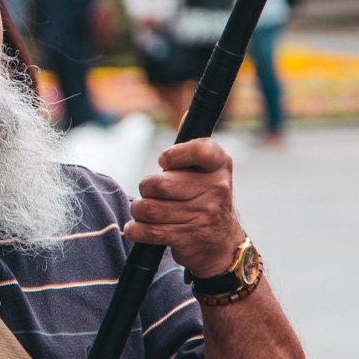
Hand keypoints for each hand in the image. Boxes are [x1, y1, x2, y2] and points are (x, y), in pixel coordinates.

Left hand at [124, 138, 243, 277]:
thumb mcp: (207, 171)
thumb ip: (192, 146)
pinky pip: (148, 230)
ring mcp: (204, 215)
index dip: (175, 154)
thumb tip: (185, 113)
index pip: (200, 149)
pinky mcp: (189, 238)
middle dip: (145, 189)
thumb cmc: (205, 199)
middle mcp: (216, 188)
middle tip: (151, 194)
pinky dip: (135, 229)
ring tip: (143, 211)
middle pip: (158, 184)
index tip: (163, 162)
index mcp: (220, 165)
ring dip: (138, 210)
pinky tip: (136, 228)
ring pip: (149, 208)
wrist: (222, 245)